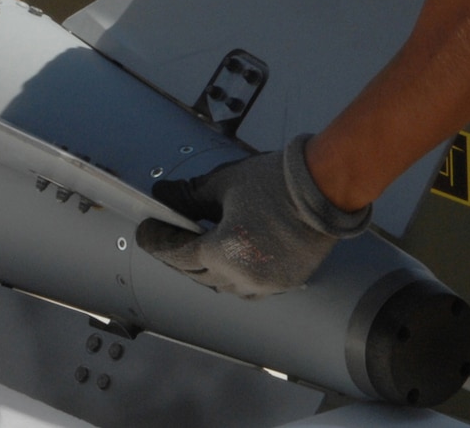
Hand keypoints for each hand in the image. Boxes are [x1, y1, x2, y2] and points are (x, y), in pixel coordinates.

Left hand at [135, 135, 370, 298]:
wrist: (324, 189)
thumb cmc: (273, 182)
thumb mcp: (222, 185)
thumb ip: (188, 197)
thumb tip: (162, 197)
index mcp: (224, 252)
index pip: (177, 255)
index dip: (157, 243)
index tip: (145, 231)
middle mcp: (243, 276)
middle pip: (197, 274)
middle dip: (177, 255)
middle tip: (166, 235)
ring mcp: (267, 284)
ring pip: (223, 285)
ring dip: (204, 269)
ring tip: (194, 246)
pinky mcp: (286, 282)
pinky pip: (248, 288)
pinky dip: (232, 277)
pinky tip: (227, 259)